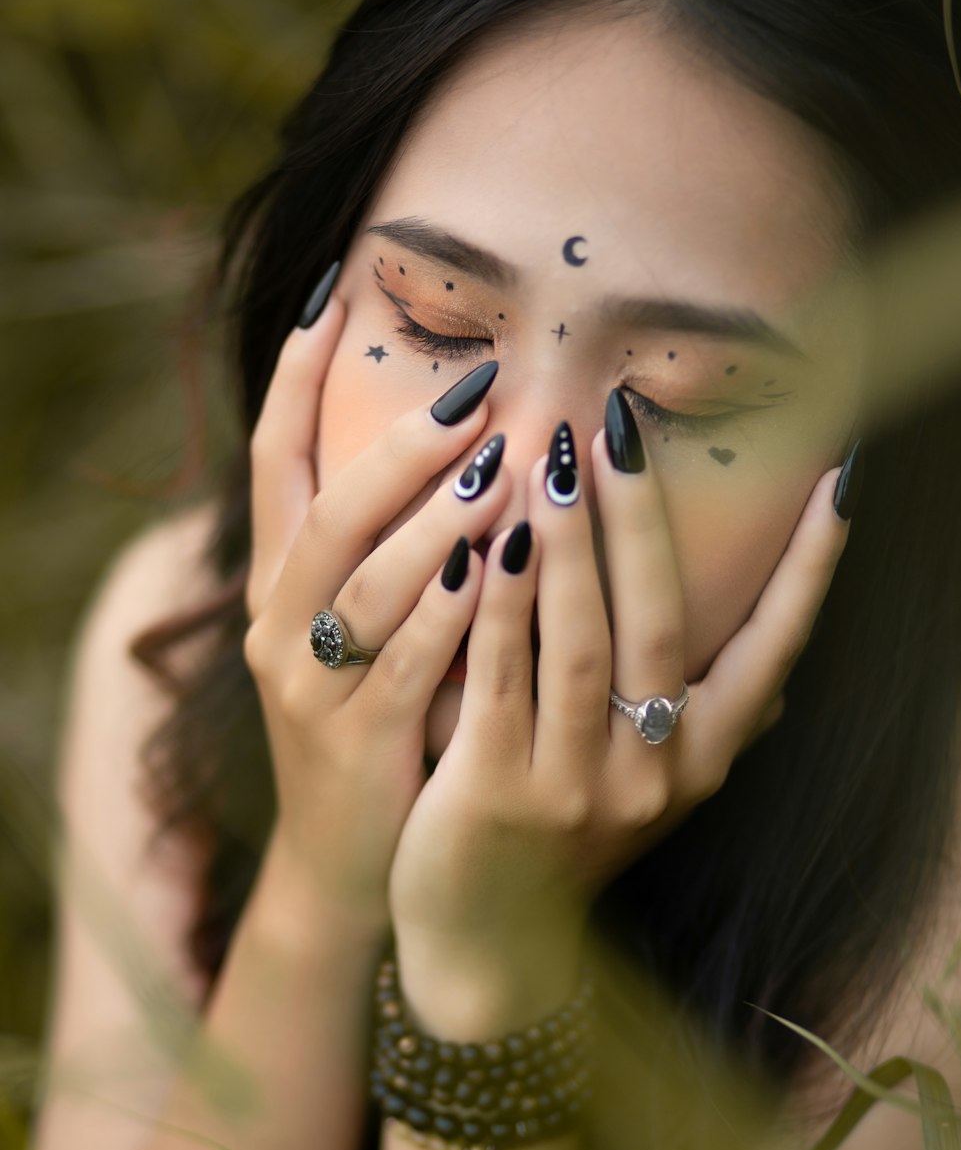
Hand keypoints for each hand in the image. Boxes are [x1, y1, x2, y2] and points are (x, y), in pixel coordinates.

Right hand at [242, 285, 510, 932]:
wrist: (346, 858)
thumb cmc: (373, 719)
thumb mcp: (363, 628)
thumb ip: (392, 545)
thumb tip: (461, 441)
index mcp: (280, 583)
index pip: (274, 458)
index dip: (295, 375)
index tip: (333, 291)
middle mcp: (281, 623)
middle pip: (327, 511)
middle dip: (399, 448)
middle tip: (476, 393)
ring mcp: (310, 685)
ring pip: (365, 585)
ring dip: (431, 521)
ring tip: (497, 464)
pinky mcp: (354, 740)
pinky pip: (402, 664)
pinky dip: (444, 614)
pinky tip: (489, 568)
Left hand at [387, 403, 853, 979]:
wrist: (489, 948)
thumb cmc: (570, 844)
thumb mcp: (656, 794)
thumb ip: (706, 732)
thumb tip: (778, 685)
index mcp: (703, 758)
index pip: (775, 648)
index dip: (808, 567)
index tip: (839, 482)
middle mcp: (655, 772)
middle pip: (660, 623)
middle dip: (643, 520)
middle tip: (624, 426)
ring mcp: (578, 786)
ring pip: (579, 643)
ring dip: (570, 544)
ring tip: (553, 455)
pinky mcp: (495, 791)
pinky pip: (498, 679)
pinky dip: (495, 606)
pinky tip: (485, 540)